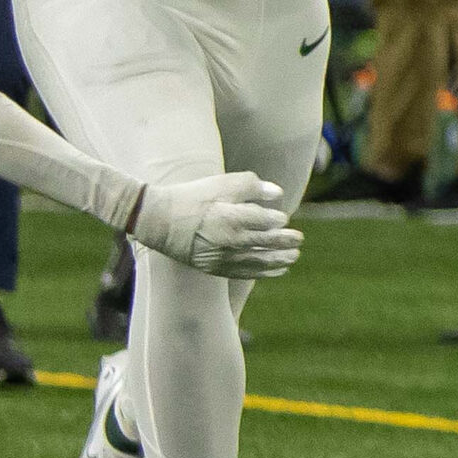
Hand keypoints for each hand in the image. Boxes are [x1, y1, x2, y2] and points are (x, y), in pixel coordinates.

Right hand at [129, 170, 303, 280]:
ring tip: (294, 256)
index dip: (278, 220)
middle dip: (286, 242)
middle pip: (267, 244)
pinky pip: (246, 273)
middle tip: (299, 239)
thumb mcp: (221, 184)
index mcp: (232, 217)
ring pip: (260, 262)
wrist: (159, 220)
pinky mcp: (215, 268)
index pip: (267, 221)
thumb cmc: (192, 197)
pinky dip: (265, 272)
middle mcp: (230, 241)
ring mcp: (223, 258)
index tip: (283, 218)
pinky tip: (278, 270)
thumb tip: (277, 193)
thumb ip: (251, 186)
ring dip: (280, 260)